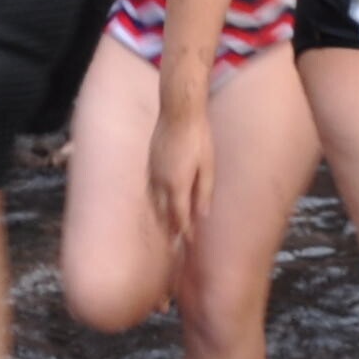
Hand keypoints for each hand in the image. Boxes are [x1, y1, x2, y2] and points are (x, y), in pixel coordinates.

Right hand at [147, 96, 213, 245]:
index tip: (189, 243)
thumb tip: (203, 215)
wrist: (179, 112)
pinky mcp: (150, 164)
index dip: (185, 232)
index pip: (180, 216)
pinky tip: (158, 203)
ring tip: (165, 229)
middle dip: (170, 230)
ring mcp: (153, 172)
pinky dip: (154, 202)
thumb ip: (204, 192)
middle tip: (174, 246)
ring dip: (161, 217)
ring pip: (154, 203)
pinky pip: (150, 190)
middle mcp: (161, 182)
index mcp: (178, 185)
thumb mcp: (208, 166)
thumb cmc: (198, 137)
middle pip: (164, 214)